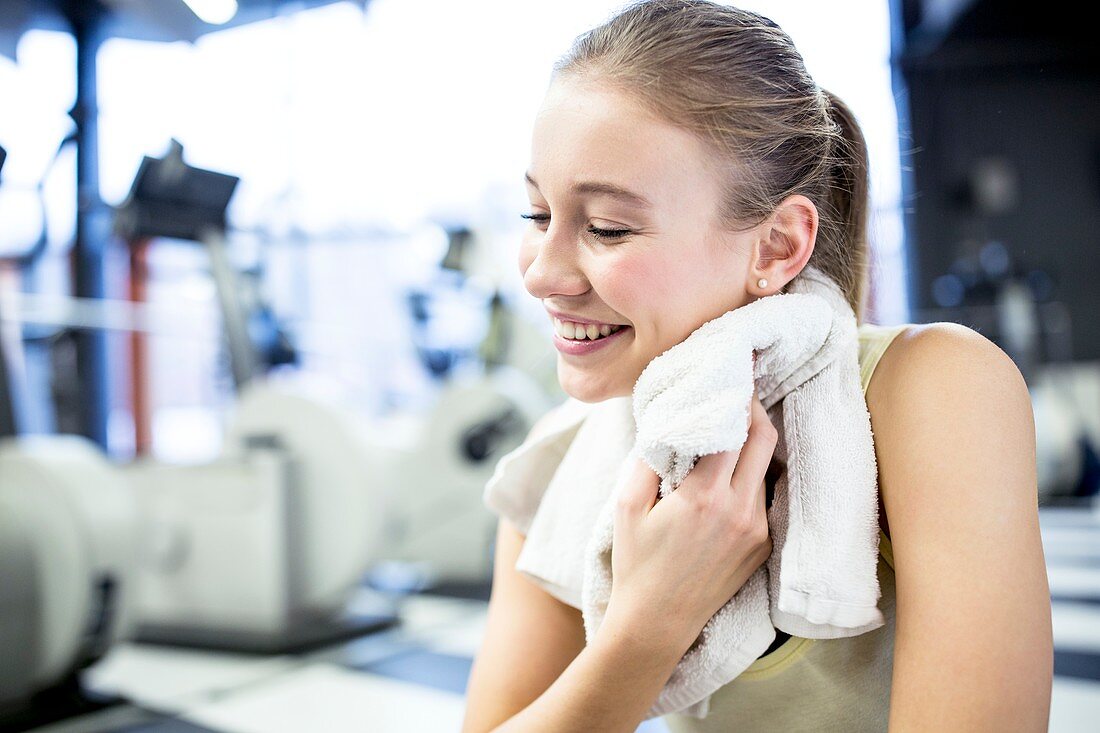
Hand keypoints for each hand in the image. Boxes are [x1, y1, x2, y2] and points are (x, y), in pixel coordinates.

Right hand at [605, 390, 777, 652]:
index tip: (730, 376)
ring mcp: (756, 530)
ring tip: (727, 433)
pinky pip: (762, 497)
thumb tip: (666, 423)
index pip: (734, 428)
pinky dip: (748, 478)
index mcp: (705, 496)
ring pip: (764, 468)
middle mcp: (740, 510)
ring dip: (750, 446)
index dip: (735, 397)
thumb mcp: (626, 506)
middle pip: (765, 439)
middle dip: (754, 410)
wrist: (657, 625)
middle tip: (740, 392)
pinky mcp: (762, 547)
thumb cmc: (635, 565)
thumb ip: (648, 459)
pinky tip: (726, 476)